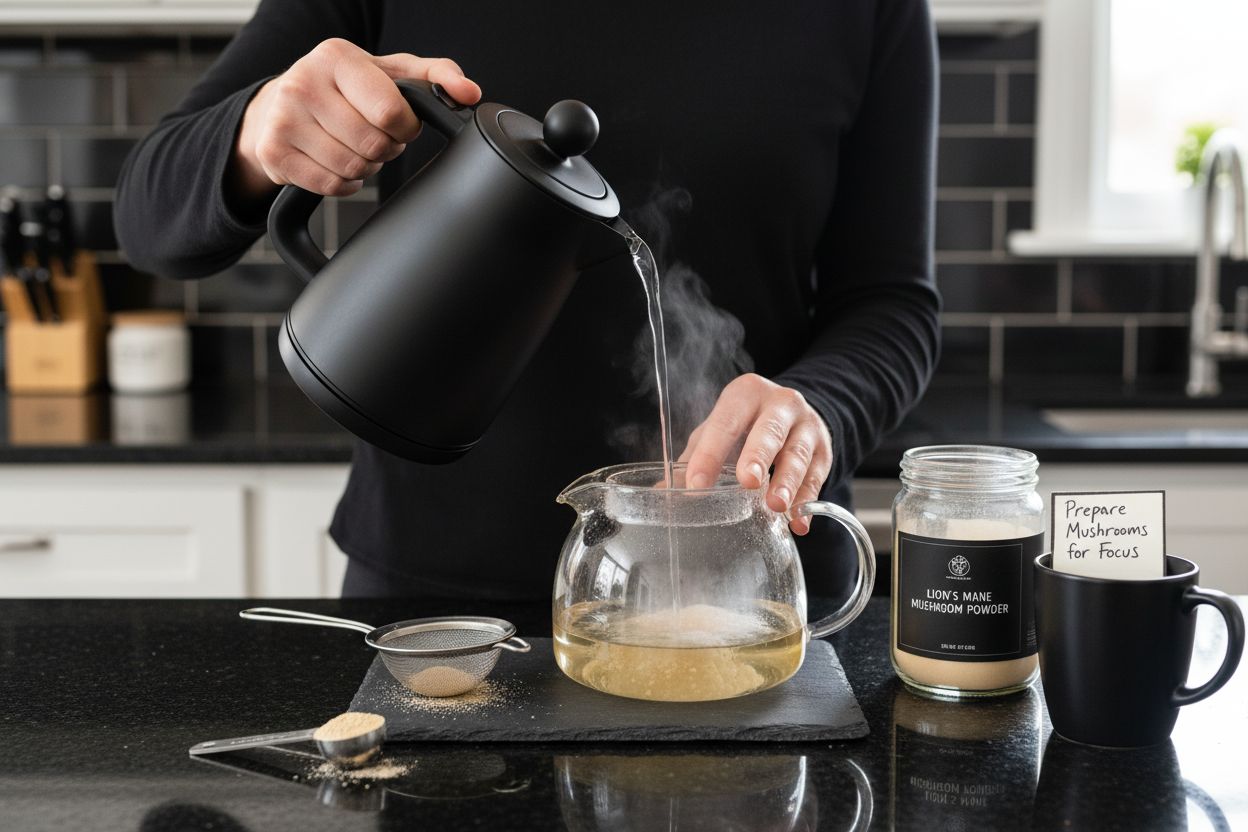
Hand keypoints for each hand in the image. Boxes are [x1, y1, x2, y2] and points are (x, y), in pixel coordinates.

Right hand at [231, 38, 481, 201]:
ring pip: (352, 168)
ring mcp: (283, 118)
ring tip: (356, 147)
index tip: (399, 123)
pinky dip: (344, 183)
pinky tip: (337, 162)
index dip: (405, 128)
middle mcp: (303, 82)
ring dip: (366, 167)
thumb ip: (436, 76)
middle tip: (377, 137)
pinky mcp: (273, 152)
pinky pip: (330, 185)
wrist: (281, 104)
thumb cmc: (346, 88)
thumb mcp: (390, 72)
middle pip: (372, 145)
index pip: (390, 111)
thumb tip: (470, 93)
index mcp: (336, 56)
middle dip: (385, 149)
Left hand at [680, 374, 831, 534]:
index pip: (725, 423)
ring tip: (775, 506)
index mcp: (745, 395)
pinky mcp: (825, 450)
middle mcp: (780, 404)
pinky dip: (807, 501)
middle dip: (758, 455)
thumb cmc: (748, 424)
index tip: (697, 485)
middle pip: (770, 430)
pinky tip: (797, 523)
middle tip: (748, 481)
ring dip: (787, 482)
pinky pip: (817, 477)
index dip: (710, 454)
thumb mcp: (719, 429)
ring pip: (798, 454)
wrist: (795, 414)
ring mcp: (806, 426)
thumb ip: (694, 457)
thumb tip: (661, 492)